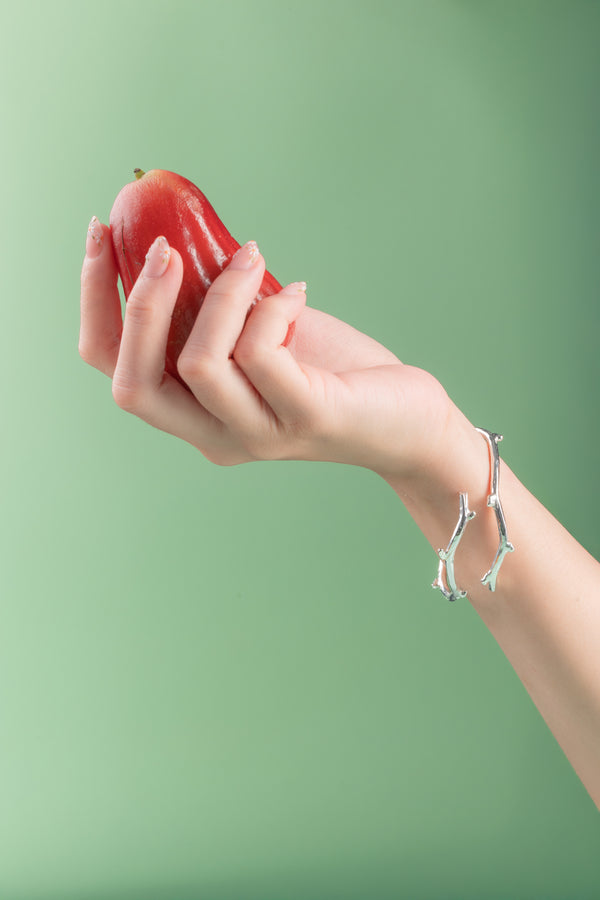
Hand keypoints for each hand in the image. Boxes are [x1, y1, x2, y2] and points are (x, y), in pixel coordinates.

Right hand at [80, 221, 451, 479]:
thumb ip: (219, 310)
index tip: (101, 234)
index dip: (95, 302)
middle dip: (139, 304)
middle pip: (133, 385)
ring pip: (198, 364)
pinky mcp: (305, 419)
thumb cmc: (332, 372)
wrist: (407, 421)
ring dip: (219, 293)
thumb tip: (182, 234)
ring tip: (252, 257)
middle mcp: (214, 436)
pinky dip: (271, 306)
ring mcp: (257, 435)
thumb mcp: (262, 335)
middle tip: (163, 246)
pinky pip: (262, 353)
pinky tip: (297, 292)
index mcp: (193, 416)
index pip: (114, 370)